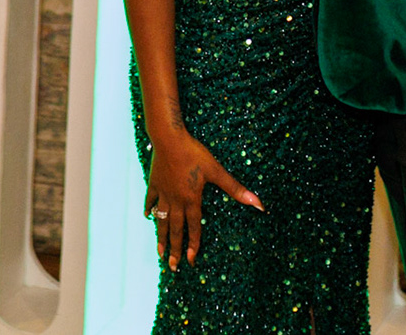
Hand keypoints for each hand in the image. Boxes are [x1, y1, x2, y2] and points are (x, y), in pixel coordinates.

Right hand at [144, 131, 262, 270]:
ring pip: (161, 220)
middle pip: (175, 229)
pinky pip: (150, 200)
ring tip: (159, 253)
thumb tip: (258, 204)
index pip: (194, 228)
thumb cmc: (194, 153)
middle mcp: (176, 200)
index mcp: (191, 200)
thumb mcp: (217, 171)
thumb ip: (236, 188)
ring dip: (160, 237)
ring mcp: (163, 193)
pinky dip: (149, 210)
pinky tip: (147, 217)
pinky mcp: (154, 183)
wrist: (168, 138)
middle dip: (175, 249)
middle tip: (172, 267)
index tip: (191, 261)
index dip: (193, 245)